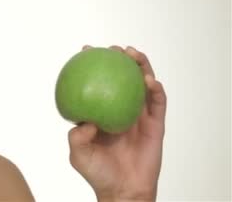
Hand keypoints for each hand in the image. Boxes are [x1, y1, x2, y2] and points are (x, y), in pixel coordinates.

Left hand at [68, 45, 166, 201]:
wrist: (124, 190)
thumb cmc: (98, 172)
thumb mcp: (79, 153)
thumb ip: (77, 136)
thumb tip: (85, 120)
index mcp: (102, 112)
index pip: (97, 82)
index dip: (93, 65)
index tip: (86, 49)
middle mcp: (120, 109)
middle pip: (123, 77)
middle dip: (120, 59)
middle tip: (115, 49)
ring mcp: (139, 115)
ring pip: (143, 84)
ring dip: (141, 66)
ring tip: (135, 55)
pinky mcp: (155, 124)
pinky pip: (158, 103)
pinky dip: (156, 89)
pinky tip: (150, 81)